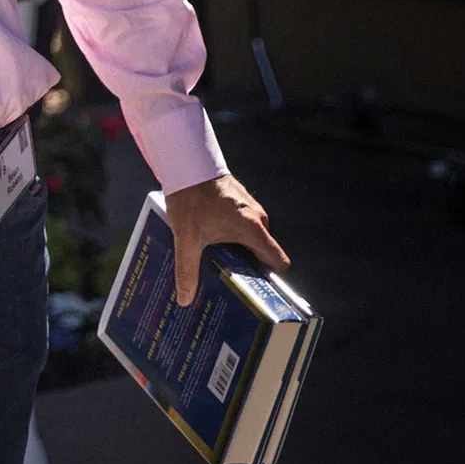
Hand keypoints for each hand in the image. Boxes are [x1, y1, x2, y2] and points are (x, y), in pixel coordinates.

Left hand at [166, 173, 288, 306]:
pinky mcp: (241, 204)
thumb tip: (186, 300)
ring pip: (252, 241)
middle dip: (249, 270)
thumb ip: (187, 269)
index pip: (278, 262)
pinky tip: (214, 245)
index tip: (255, 291)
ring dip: (239, 253)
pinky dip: (234, 238)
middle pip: (263, 255)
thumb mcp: (186, 237)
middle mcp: (258, 219)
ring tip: (219, 266)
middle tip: (229, 284)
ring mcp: (251, 210)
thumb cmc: (190, 197)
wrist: (186, 163)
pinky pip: (245, 228)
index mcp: (253, 228)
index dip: (270, 279)